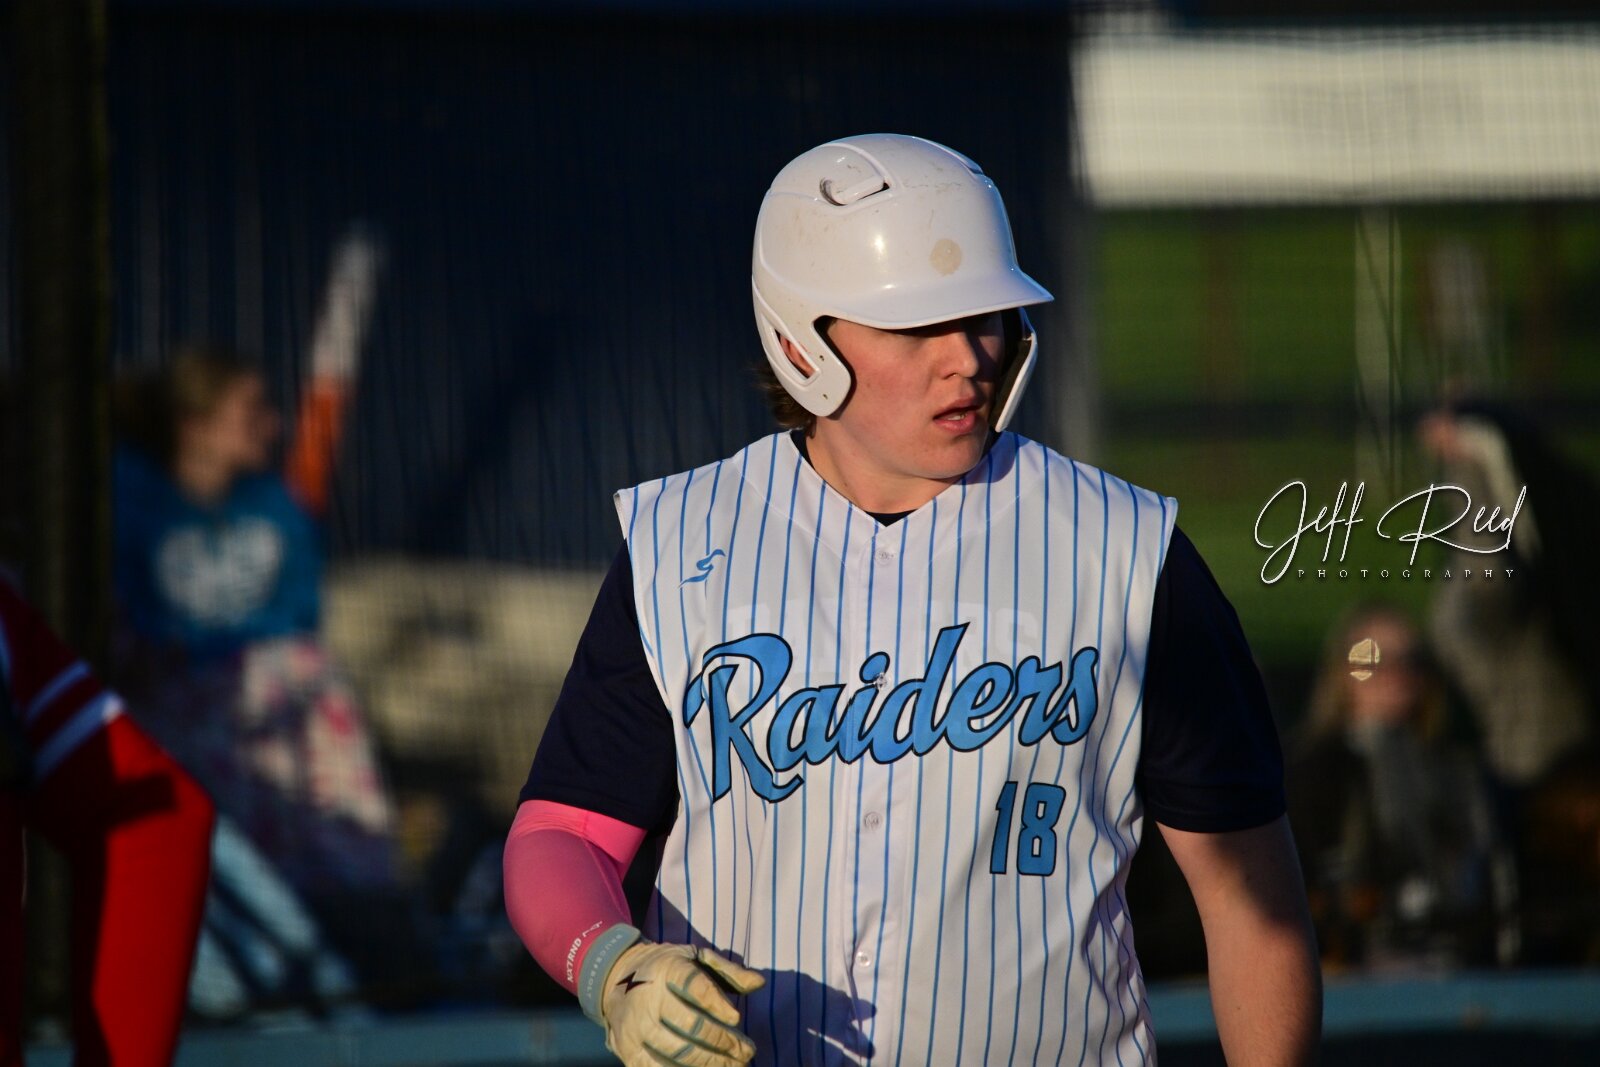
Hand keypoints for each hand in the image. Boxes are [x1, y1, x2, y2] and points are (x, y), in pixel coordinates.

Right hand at [600, 941, 764, 1066]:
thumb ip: (728, 971)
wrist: (615, 977)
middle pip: (689, 1025)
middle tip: (747, 1052)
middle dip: (723, 1042)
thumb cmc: (667, 969)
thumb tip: (759, 983)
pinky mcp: (628, 1051)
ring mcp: (635, 1027)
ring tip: (735, 1066)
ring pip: (676, 1052)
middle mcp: (647, 998)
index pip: (692, 985)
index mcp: (666, 969)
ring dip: (710, 1063)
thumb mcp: (695, 958)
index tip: (737, 1017)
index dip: (714, 1002)